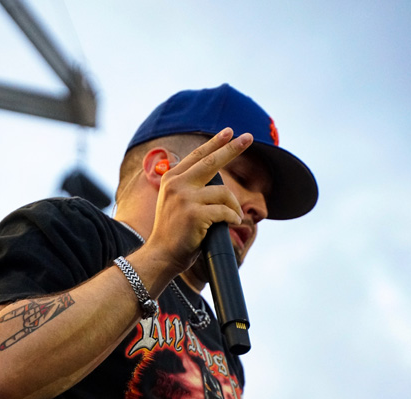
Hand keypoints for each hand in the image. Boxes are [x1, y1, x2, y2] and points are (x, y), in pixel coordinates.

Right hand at [146, 128, 253, 274]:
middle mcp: (176, 184)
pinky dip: (232, 218)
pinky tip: (232, 223)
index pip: (197, 156)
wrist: (162, 254)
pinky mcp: (194, 214)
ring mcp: (185, 198)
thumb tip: (216, 175)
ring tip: (234, 217)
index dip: (215, 143)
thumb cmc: (174, 231)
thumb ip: (188, 186)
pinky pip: (225, 211)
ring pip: (223, 193)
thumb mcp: (175, 201)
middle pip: (211, 162)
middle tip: (248, 137)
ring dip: (233, 206)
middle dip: (232, 148)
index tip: (230, 132)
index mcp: (171, 179)